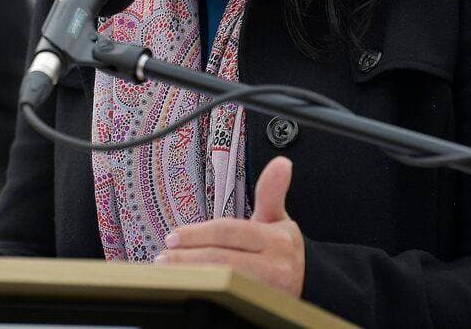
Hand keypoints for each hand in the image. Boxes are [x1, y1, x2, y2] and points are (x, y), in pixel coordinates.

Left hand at [156, 156, 304, 297]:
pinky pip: (228, 296)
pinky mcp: (262, 306)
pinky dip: (204, 289)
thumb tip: (281, 163)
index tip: (172, 236)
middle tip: (164, 255)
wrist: (307, 281)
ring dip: (191, 274)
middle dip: (188, 257)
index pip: (228, 232)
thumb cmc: (281, 247)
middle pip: (222, 259)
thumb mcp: (277, 218)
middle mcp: (277, 266)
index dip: (197, 234)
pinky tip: (187, 283)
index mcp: (278, 239)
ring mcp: (270, 291)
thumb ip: (271, 192)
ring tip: (168, 269)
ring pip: (223, 281)